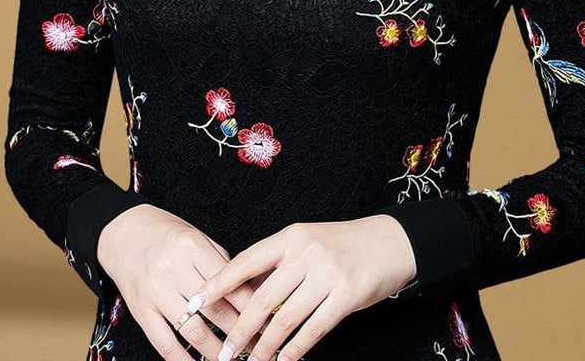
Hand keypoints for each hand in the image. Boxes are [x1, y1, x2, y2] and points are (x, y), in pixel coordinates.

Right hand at [97, 204, 265, 360]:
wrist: (123, 232)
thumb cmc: (165, 233)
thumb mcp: (196, 236)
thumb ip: (219, 262)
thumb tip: (247, 290)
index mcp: (193, 247)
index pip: (230, 283)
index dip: (252, 307)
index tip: (269, 320)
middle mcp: (173, 270)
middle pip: (215, 310)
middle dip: (240, 332)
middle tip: (258, 345)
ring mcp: (155, 292)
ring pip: (193, 331)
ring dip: (216, 351)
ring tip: (234, 360)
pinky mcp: (140, 310)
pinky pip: (164, 342)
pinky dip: (182, 360)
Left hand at [182, 214, 417, 360]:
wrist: (390, 242)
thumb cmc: (342, 244)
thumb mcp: (307, 241)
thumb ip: (278, 263)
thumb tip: (242, 293)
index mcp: (291, 237)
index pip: (245, 261)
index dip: (218, 284)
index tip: (194, 303)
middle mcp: (305, 252)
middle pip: (261, 299)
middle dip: (239, 331)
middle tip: (223, 353)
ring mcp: (327, 273)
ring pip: (284, 320)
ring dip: (265, 348)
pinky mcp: (346, 295)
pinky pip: (313, 329)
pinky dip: (295, 349)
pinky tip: (284, 360)